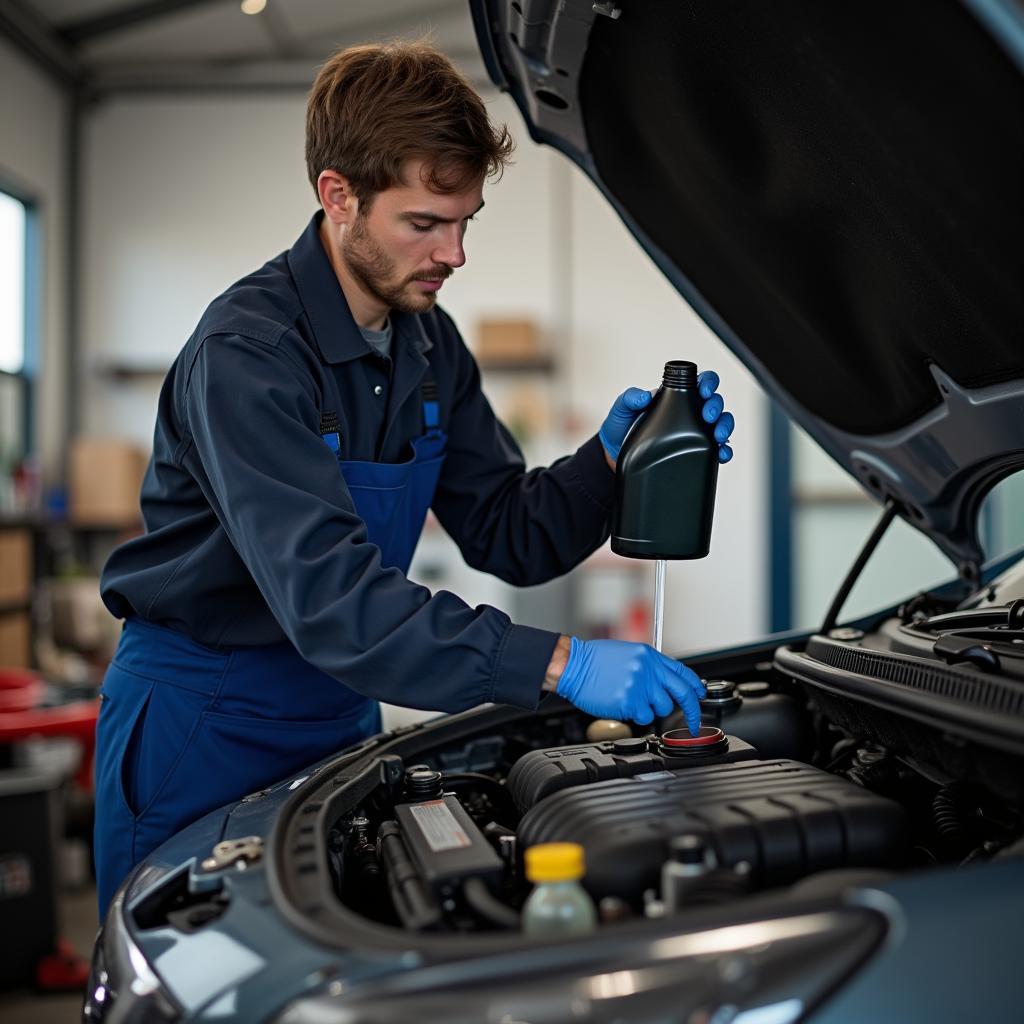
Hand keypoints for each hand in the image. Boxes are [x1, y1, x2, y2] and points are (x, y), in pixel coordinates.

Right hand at [554, 637, 705, 732]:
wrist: (573, 666)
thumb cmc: (595, 660)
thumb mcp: (628, 654)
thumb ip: (650, 667)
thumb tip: (666, 683)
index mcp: (649, 656)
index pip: (683, 672)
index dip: (695, 687)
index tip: (699, 696)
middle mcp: (648, 670)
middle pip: (682, 694)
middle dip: (692, 711)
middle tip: (694, 723)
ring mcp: (640, 686)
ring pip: (661, 708)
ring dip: (650, 710)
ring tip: (632, 699)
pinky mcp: (630, 702)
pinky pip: (643, 717)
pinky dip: (635, 715)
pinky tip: (622, 704)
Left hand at [599, 374, 735, 466]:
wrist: (615, 456)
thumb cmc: (620, 427)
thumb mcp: (621, 408)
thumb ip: (629, 397)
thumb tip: (645, 396)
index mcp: (675, 396)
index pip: (700, 382)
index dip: (708, 382)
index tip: (703, 391)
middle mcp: (688, 412)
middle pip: (715, 402)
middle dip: (716, 406)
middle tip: (707, 416)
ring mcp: (693, 432)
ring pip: (720, 423)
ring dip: (724, 427)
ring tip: (717, 436)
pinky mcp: (693, 451)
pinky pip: (716, 449)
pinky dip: (724, 450)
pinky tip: (721, 453)